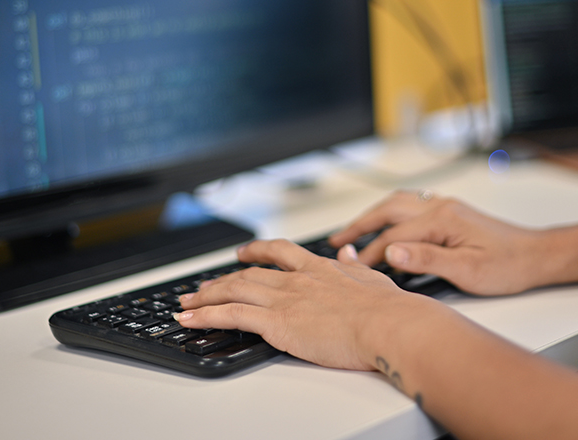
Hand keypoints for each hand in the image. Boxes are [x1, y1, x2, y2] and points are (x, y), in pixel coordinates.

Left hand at [176, 239, 436, 370]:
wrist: (391, 325)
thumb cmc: (390, 310)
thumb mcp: (372, 278)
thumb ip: (354, 268)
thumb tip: (348, 255)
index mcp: (320, 269)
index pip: (280, 253)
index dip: (258, 252)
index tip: (244, 253)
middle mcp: (297, 280)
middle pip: (248, 274)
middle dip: (221, 280)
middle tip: (201, 286)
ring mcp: (285, 299)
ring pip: (234, 291)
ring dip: (205, 297)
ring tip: (186, 303)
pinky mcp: (277, 322)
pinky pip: (231, 316)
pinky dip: (205, 316)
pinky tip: (189, 319)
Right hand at [328, 191, 548, 295]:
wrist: (538, 256)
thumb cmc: (508, 266)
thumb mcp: (467, 270)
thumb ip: (427, 260)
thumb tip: (392, 252)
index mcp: (442, 219)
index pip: (394, 235)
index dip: (370, 253)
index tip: (354, 268)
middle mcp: (441, 206)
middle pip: (388, 209)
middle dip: (359, 224)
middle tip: (336, 240)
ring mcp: (446, 206)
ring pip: (398, 203)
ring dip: (372, 215)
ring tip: (352, 230)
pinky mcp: (451, 212)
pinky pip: (411, 205)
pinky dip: (390, 213)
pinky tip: (385, 223)